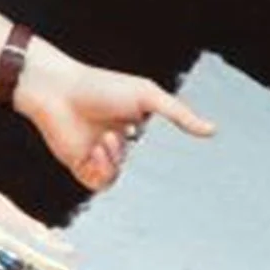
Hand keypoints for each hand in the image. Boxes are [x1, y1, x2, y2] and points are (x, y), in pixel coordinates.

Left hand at [14, 42, 213, 191]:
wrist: (56, 92)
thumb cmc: (99, 86)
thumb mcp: (148, 97)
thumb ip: (180, 115)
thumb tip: (213, 130)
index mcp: (135, 125)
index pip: (158, 150)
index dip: (167, 157)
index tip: (179, 161)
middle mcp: (119, 142)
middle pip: (141, 168)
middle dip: (140, 161)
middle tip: (133, 146)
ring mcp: (99, 155)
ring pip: (120, 176)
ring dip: (114, 159)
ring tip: (104, 138)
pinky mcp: (80, 166)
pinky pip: (100, 183)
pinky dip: (100, 169)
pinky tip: (93, 149)